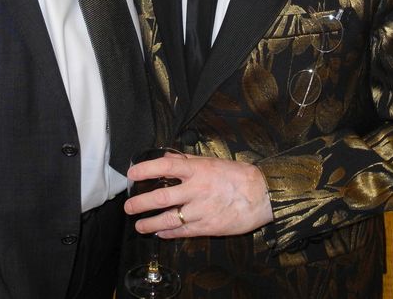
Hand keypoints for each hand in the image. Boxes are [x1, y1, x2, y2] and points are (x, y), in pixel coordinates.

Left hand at [124, 154, 272, 237]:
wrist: (263, 195)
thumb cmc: (239, 176)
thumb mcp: (213, 162)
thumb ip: (188, 162)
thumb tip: (166, 158)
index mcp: (198, 170)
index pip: (164, 166)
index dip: (145, 169)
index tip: (132, 173)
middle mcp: (196, 189)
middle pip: (161, 197)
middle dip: (141, 203)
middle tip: (129, 206)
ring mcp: (201, 210)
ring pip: (168, 219)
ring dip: (150, 224)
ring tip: (139, 226)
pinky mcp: (208, 227)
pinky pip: (183, 232)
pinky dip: (169, 233)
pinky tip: (160, 234)